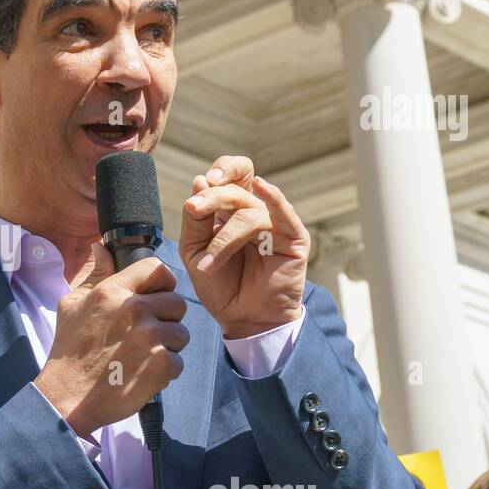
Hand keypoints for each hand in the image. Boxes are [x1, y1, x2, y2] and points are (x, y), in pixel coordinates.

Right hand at [34, 242, 189, 439]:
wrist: (68, 396)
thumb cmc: (69, 351)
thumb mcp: (72, 305)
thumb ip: (94, 275)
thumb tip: (102, 249)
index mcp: (113, 291)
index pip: (156, 269)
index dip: (162, 282)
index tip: (158, 295)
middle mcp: (135, 309)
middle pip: (177, 303)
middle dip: (166, 319)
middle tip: (146, 335)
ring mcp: (150, 337)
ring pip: (181, 334)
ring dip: (167, 347)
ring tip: (142, 357)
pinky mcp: (161, 364)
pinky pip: (178, 362)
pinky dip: (164, 372)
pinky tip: (142, 375)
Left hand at [179, 155, 309, 338]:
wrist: (243, 319)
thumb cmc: (220, 285)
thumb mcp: (195, 251)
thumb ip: (196, 220)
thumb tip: (200, 180)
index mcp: (232, 210)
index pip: (233, 173)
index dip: (222, 169)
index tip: (203, 182)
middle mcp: (255, 212)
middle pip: (237, 188)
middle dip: (213, 197)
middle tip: (195, 209)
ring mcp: (276, 224)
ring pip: (249, 212)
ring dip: (224, 237)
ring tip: (208, 263)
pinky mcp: (294, 239)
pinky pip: (284, 213)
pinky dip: (273, 198)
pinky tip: (261, 187)